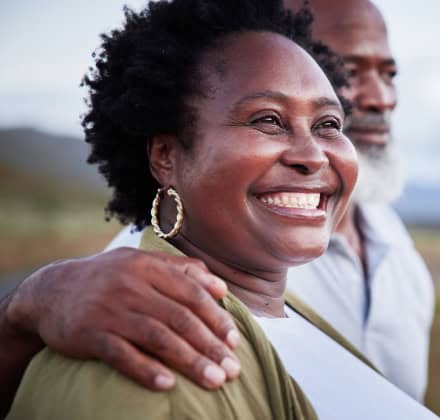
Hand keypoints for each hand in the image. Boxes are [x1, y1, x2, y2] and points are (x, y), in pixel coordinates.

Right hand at [6, 247, 239, 390]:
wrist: (52, 289)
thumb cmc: (108, 277)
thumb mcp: (141, 262)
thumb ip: (181, 269)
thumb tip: (220, 286)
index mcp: (147, 266)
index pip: (191, 293)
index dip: (216, 317)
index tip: (234, 340)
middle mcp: (131, 285)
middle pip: (180, 317)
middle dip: (210, 345)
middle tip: (233, 369)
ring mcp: (110, 309)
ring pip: (157, 337)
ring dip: (189, 361)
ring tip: (214, 380)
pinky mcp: (90, 334)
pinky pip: (122, 355)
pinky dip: (146, 370)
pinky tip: (168, 386)